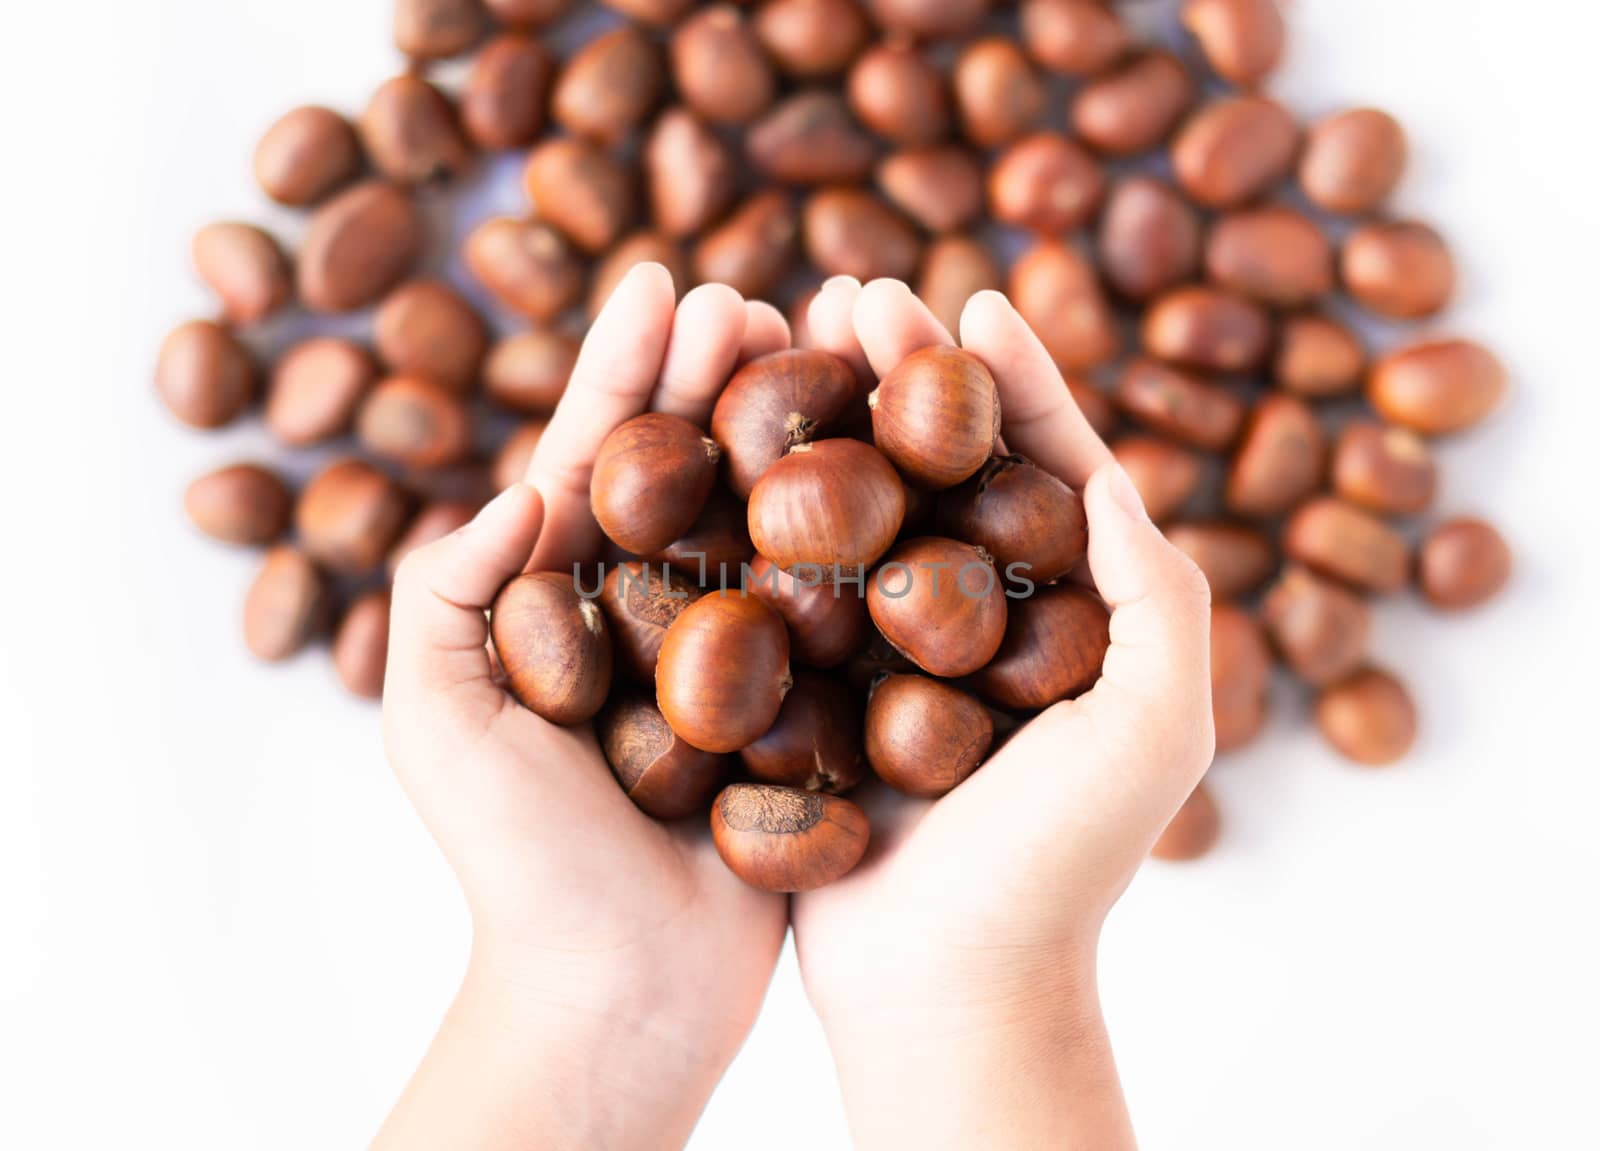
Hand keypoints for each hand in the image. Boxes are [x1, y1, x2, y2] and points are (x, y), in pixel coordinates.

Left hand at [374, 266, 792, 1150]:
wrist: (618, 993)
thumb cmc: (515, 867)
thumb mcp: (437, 724)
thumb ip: (445, 595)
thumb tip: (523, 489)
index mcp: (558, 602)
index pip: (592, 459)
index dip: (622, 367)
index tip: (662, 280)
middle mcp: (648, 614)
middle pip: (688, 469)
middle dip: (718, 376)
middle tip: (764, 299)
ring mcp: (731, 658)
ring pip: (767, 520)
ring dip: (795, 431)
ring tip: (832, 348)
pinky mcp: (800, 707)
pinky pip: (832, 607)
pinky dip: (860, 535)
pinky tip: (898, 468)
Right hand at [790, 278, 1216, 1149]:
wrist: (944, 989)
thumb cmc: (1059, 868)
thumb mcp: (1151, 728)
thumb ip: (1157, 595)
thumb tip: (1107, 472)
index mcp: (1071, 614)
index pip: (1047, 468)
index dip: (1014, 381)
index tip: (971, 302)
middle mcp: (984, 622)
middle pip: (942, 467)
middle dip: (906, 375)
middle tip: (853, 294)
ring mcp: (896, 651)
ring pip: (860, 508)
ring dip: (827, 420)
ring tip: (783, 339)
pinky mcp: (819, 688)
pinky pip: (791, 581)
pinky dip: (764, 512)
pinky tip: (723, 447)